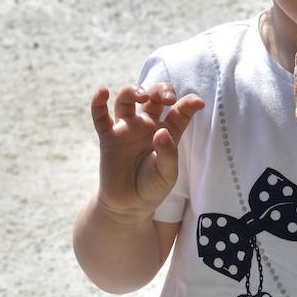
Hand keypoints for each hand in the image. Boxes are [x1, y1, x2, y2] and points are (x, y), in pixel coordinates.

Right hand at [89, 84, 203, 220]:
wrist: (129, 206)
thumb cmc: (152, 188)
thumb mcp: (168, 175)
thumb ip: (168, 154)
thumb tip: (160, 131)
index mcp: (168, 130)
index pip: (180, 110)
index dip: (189, 102)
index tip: (198, 102)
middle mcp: (147, 124)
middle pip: (154, 96)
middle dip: (162, 90)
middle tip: (168, 98)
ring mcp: (127, 128)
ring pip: (127, 99)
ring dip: (134, 90)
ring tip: (142, 95)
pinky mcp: (108, 137)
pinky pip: (100, 116)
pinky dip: (98, 103)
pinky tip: (102, 92)